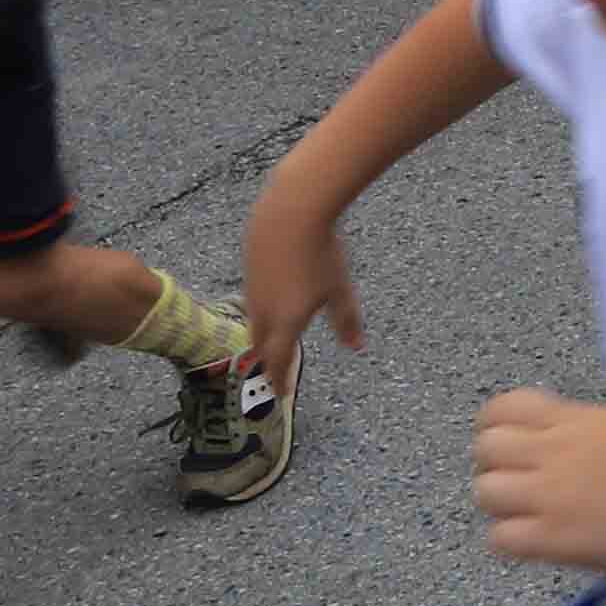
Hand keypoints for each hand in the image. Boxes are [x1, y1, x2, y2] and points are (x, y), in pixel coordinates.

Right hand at [242, 183, 361, 391]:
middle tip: (275, 370)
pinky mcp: (249, 267)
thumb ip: (346, 322)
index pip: (278, 362)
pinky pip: (252, 297)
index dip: (280, 379)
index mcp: (286, 322)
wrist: (290, 212)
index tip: (282, 392)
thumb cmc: (319, 252)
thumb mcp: (340, 290)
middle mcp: (264, 310)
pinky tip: (271, 301)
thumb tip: (356, 346)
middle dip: (269, 360)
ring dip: (262, 335)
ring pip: (254, 321)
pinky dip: (260, 309)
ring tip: (270, 341)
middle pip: (262, 344)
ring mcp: (253, 288)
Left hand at [471, 389, 605, 576]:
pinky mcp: (553, 539)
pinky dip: (511, 539)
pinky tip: (535, 539)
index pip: (501, 409)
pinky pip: (500, 537)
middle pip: (485, 449)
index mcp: (571, 420)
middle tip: (518, 481)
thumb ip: (570, 429)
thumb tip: (536, 443)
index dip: (495, 427)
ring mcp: (549, 496)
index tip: (511, 443)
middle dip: (494, 465)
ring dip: (500, 503)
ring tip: (525, 513)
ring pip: (485, 492)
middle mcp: (553, 452)